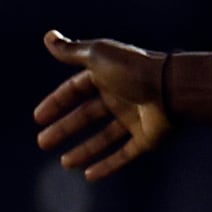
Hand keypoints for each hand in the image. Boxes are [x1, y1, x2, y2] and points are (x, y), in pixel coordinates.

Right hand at [33, 31, 172, 178]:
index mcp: (108, 77)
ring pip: (105, 138)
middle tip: (43, 142)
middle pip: (87, 116)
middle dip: (64, 129)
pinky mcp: (148, 138)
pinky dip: (108, 165)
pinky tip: (89, 175)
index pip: (76, 90)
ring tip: (65, 163)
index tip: (38, 118)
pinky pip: (125, 154)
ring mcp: (136, 118)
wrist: (173, 89)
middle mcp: (122, 97)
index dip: (57, 102)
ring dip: (84, 150)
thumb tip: (48, 36)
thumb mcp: (97, 56)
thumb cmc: (133, 70)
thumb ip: (72, 51)